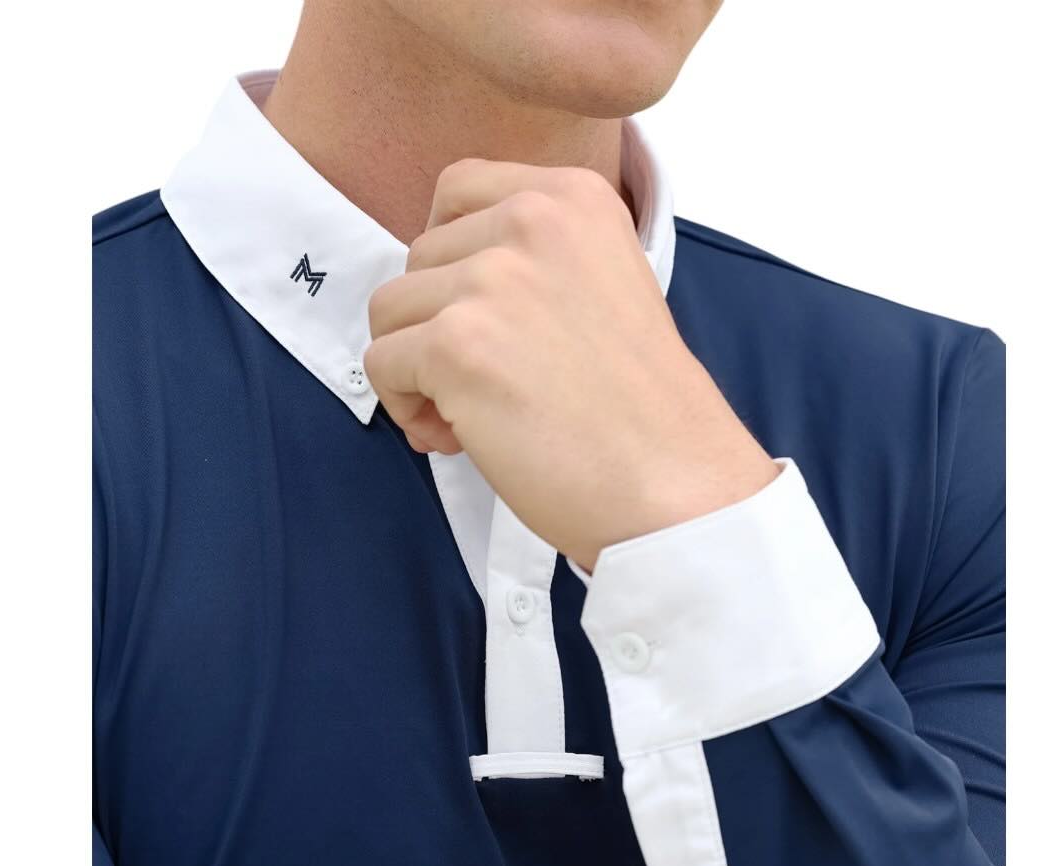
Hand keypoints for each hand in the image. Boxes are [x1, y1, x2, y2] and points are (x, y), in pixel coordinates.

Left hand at [364, 158, 778, 570]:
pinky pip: (381, 363)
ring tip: (468, 418)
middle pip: (418, 257)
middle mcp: (532, 222)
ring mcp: (490, 281)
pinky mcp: (455, 345)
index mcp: (575, 198)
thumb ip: (535, 264)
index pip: (458, 189)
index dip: (451, 259)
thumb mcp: (606, 288)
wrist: (675, 484)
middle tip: (487, 388)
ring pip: (389, 310)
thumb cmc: (643, 413)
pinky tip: (456, 438)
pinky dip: (404, 407)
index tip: (481, 316)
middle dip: (437, 324)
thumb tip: (440, 293)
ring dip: (416, 368)